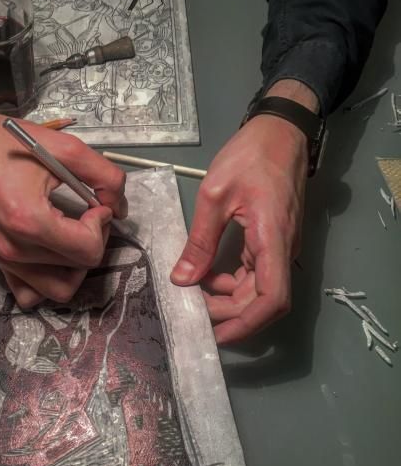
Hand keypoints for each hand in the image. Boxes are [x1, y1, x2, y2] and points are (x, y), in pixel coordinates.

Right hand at [0, 87, 126, 307]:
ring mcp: (4, 260)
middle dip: (95, 239)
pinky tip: (54, 254)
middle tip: (90, 213)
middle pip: (79, 267)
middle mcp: (13, 248)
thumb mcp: (66, 148)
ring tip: (75, 235)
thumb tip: (120, 207)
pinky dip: (49, 282)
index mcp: (28, 219)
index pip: (88, 249)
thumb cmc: (7, 143)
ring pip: (60, 289)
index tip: (96, 204)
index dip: (102, 225)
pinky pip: (31, 295)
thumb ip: (105, 176)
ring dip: (77, 266)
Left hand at [171, 93, 309, 343]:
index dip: (246, 324)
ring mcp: (280, 247)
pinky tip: (206, 276)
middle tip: (192, 311)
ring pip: (258, 290)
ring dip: (229, 299)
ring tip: (194, 296)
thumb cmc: (250, 155)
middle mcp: (282, 250)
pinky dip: (231, 282)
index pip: (272, 299)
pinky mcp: (273, 241)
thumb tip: (182, 280)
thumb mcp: (214, 194)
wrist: (281, 131)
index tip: (216, 334)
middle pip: (262, 301)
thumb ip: (200, 241)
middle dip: (228, 314)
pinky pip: (255, 273)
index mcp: (272, 239)